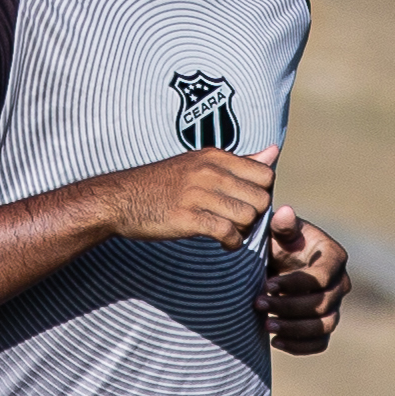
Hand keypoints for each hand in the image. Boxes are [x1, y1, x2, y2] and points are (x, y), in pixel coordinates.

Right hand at [99, 141, 282, 245]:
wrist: (120, 199)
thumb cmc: (162, 183)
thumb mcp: (200, 163)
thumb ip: (239, 161)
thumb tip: (274, 151)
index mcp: (214, 157)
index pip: (264, 174)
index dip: (262, 193)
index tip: (247, 204)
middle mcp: (209, 172)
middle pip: (260, 198)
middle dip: (255, 216)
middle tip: (240, 223)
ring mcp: (198, 194)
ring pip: (247, 216)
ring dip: (244, 231)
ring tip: (230, 233)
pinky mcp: (188, 218)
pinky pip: (227, 233)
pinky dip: (231, 243)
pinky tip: (222, 244)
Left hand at [257, 206, 346, 354]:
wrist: (276, 262)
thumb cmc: (278, 243)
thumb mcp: (279, 231)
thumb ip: (282, 224)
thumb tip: (284, 213)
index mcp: (334, 258)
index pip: (321, 277)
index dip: (295, 284)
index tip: (267, 284)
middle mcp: (340, 283)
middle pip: (323, 304)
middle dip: (288, 306)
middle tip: (257, 304)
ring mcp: (334, 306)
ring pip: (324, 326)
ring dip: (294, 329)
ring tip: (265, 324)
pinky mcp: (323, 325)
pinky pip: (319, 343)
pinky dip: (299, 346)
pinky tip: (274, 342)